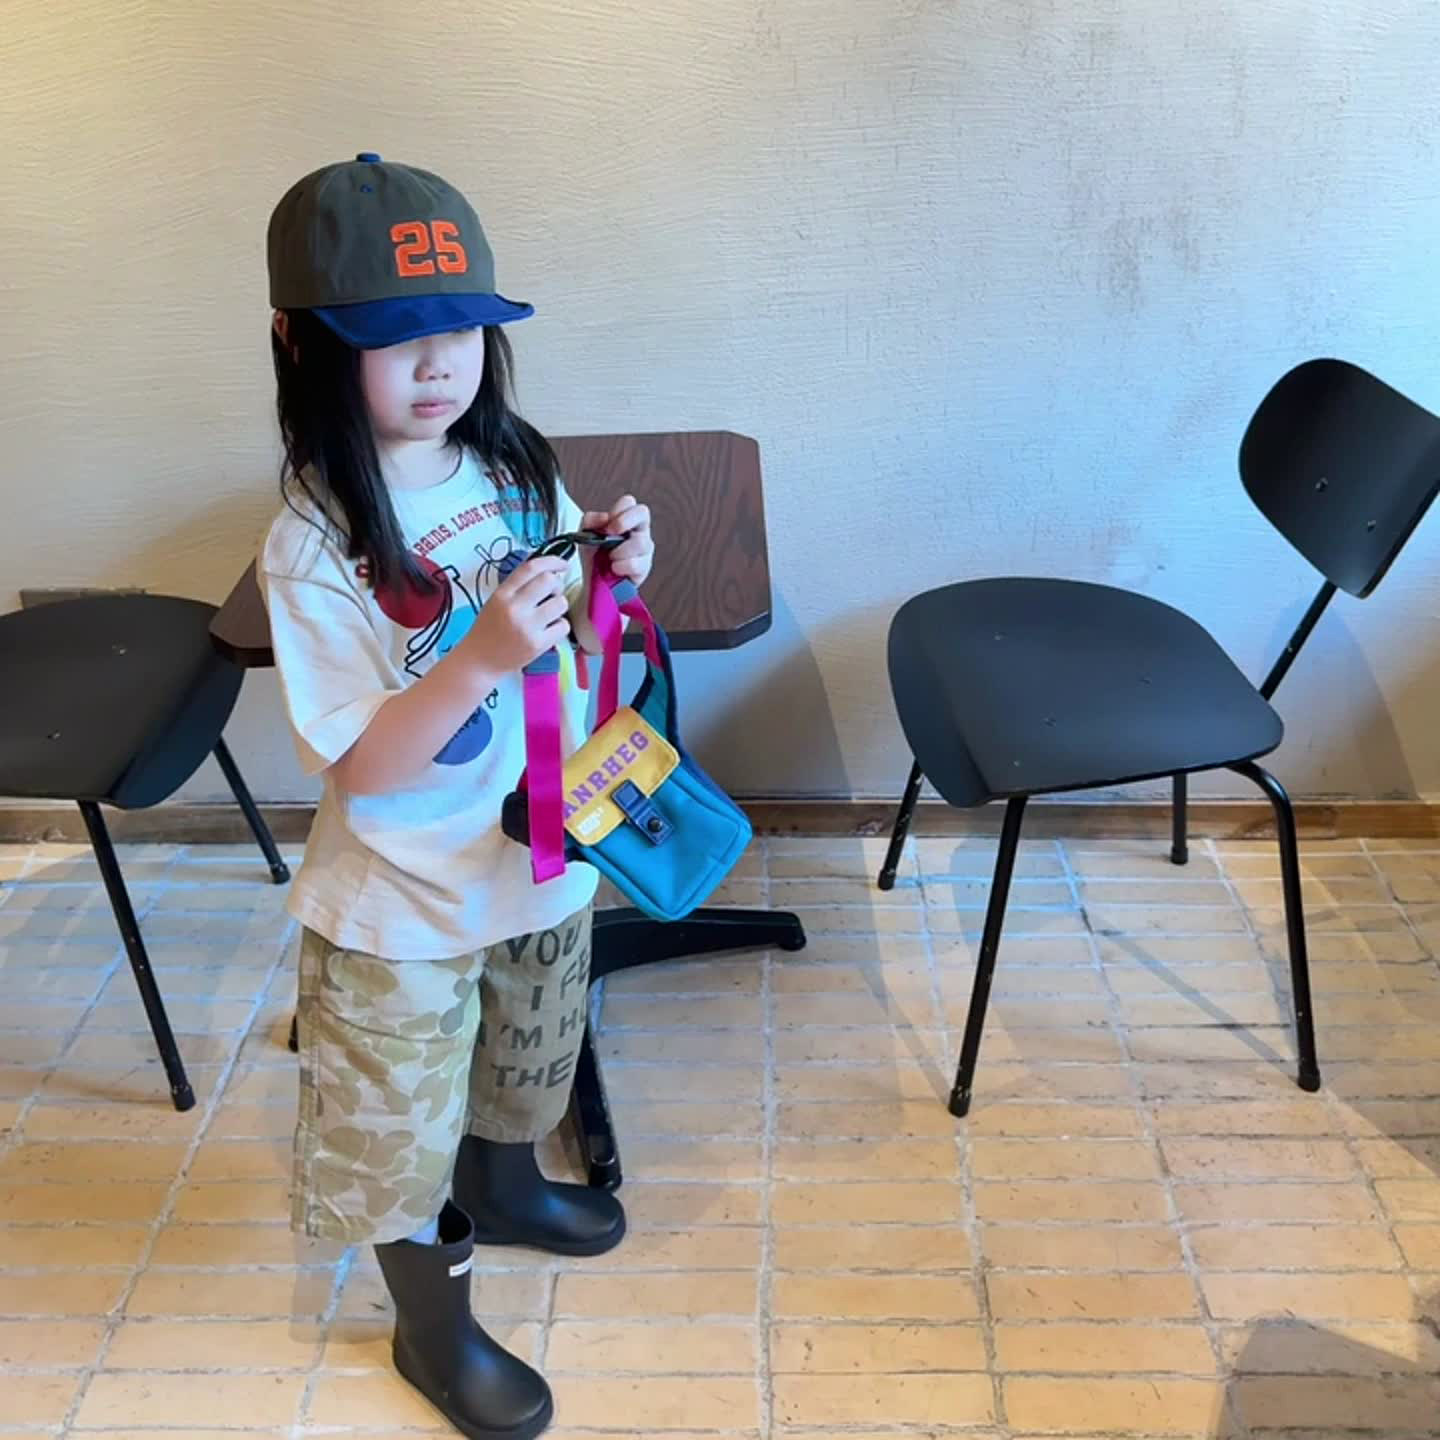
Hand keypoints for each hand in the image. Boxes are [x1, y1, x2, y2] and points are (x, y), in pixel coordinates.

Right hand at [459, 555, 570, 672]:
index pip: (531, 568)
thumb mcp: (496, 601)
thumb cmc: (489, 630)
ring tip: (548, 616)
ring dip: (559, 607)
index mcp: (502, 594)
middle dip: (557, 585)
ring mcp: (527, 626)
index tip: (562, 565)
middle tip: (552, 595)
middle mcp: (514, 607)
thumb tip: (551, 574)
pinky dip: (559, 627)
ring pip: (561, 603)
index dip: (552, 561)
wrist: (480, 661)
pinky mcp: (537, 644)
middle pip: (549, 581)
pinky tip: (548, 631)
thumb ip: (519, 587)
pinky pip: (563, 625)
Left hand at [582, 495, 653, 585]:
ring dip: (620, 550)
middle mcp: (638, 531)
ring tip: (610, 558)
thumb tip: (603, 517)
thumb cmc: (594, 554)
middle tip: (610, 534)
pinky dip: (622, 566)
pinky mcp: (644, 568)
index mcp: (625, 519)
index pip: (629, 502)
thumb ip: (590, 521)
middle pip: (643, 512)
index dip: (619, 509)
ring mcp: (644, 549)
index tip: (607, 524)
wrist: (593, 582)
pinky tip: (614, 569)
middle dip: (624, 521)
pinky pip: (637, 564)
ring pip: (640, 541)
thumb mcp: (585, 535)